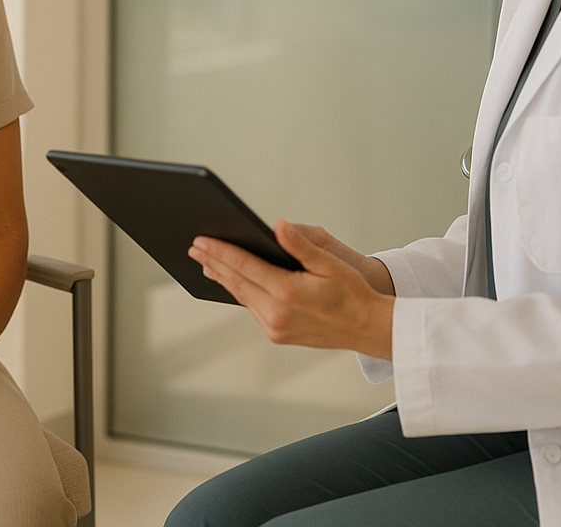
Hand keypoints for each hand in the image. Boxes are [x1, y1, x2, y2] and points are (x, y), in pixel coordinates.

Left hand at [189, 220, 394, 358]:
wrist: (368, 328)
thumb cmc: (352, 292)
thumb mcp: (330, 263)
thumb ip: (300, 245)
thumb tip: (277, 225)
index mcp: (288, 292)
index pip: (244, 266)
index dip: (220, 251)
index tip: (200, 240)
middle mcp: (276, 313)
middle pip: (236, 282)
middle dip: (213, 262)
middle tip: (193, 246)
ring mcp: (275, 327)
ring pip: (242, 296)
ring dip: (222, 277)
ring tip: (204, 261)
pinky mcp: (277, 335)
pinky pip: (252, 308)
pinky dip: (239, 291)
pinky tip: (230, 280)